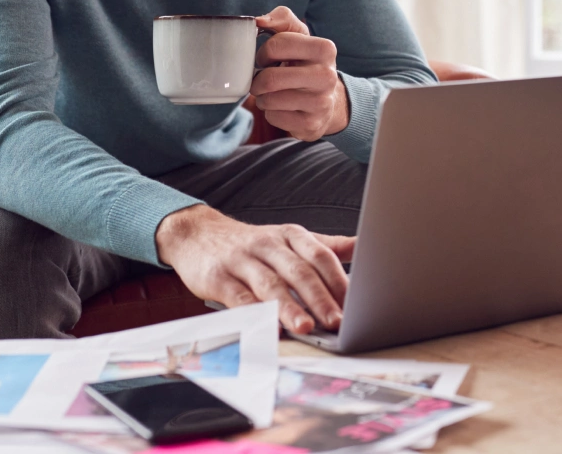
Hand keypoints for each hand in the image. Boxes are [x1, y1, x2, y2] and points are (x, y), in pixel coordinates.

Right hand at [156, 204, 354, 333]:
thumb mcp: (288, 238)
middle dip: (320, 298)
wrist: (196, 234)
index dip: (339, 280)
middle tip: (338, 321)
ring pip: (270, 284)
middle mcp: (268, 245)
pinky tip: (268, 328)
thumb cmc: (250, 244)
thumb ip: (325, 247)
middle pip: (299, 271)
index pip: (320, 256)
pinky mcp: (219, 277)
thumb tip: (365, 246)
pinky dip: (254, 313)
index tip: (357, 304)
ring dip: (290, 307)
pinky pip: (239, 297)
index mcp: (290, 236)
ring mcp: (242, 260)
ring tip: (306, 327)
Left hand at [250, 7, 349, 140]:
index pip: (276, 45)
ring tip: (273, 93)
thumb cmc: (306, 63)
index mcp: (325, 49)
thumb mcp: (299, 35)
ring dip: (263, 97)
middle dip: (258, 80)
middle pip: (269, 78)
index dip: (263, 53)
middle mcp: (327, 76)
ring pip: (268, 100)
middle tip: (263, 79)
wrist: (329, 101)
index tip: (266, 59)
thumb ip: (281, 19)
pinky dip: (270, 113)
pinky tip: (282, 108)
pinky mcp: (311, 125)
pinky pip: (273, 118)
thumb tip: (258, 21)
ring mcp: (321, 103)